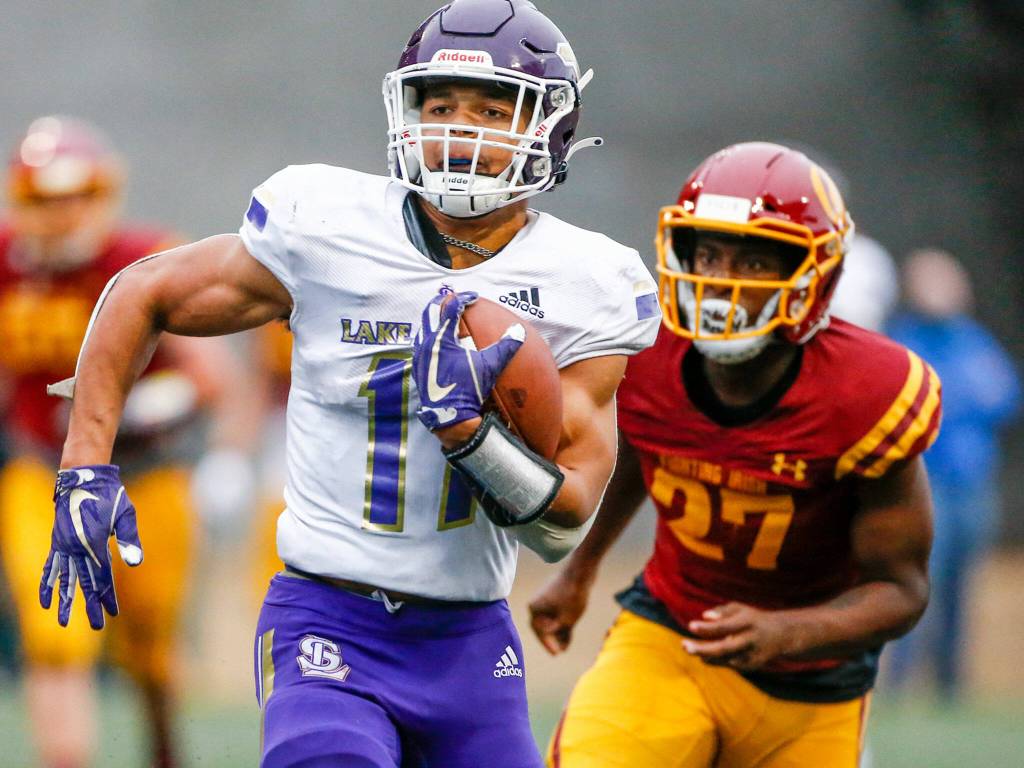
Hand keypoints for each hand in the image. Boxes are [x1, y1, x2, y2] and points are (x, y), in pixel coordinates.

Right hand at [40, 465, 142, 629]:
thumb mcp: (126, 515)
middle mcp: (77, 547)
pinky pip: (50, 567)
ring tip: (63, 622)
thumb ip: (130, 540)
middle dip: (91, 606)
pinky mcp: (57, 542)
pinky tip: (45, 601)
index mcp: (96, 543)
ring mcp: (64, 545)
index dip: (108, 596)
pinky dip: (47, 584)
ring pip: (64, 579)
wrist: (84, 478)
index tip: (113, 613)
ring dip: (65, 601)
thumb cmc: (110, 496)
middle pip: (84, 583)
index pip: (103, 576)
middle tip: (98, 627)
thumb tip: (135, 564)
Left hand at [412, 289, 523, 430]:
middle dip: (443, 302)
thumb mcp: (490, 367)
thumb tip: (519, 331)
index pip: (451, 308)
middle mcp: (427, 343)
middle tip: (455, 298)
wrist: (450, 416)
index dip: (463, 298)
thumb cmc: (469, 390)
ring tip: (445, 316)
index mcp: (442, 339)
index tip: (473, 297)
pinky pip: (420, 342)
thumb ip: (505, 347)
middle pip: (431, 311)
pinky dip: (429, 334)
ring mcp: (419, 355)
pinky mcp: (417, 367)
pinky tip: (437, 341)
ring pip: (423, 326)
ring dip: (434, 317)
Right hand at [528, 569, 593, 654]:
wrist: (581, 572)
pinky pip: (556, 615)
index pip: (539, 632)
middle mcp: (537, 604)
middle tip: (560, 651)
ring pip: (551, 621)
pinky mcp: (556, 597)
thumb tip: (555, 642)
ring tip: (565, 646)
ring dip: (558, 633)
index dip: (548, 644)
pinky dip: (562, 624)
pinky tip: (568, 636)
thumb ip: (558, 633)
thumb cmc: (572, 596)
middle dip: (553, 639)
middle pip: (543, 627)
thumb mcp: (566, 620)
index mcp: (534, 608)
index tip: (556, 654)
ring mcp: (546, 600)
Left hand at [684, 602, 794, 670]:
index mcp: (748, 622)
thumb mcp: (740, 609)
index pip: (725, 626)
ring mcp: (750, 656)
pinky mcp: (750, 666)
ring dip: (703, 655)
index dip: (707, 628)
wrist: (781, 636)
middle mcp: (749, 640)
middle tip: (684, 645)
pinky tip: (703, 654)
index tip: (691, 625)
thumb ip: (722, 611)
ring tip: (687, 647)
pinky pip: (726, 664)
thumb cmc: (753, 619)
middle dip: (702, 649)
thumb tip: (705, 616)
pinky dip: (713, 659)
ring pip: (723, 659)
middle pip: (723, 648)